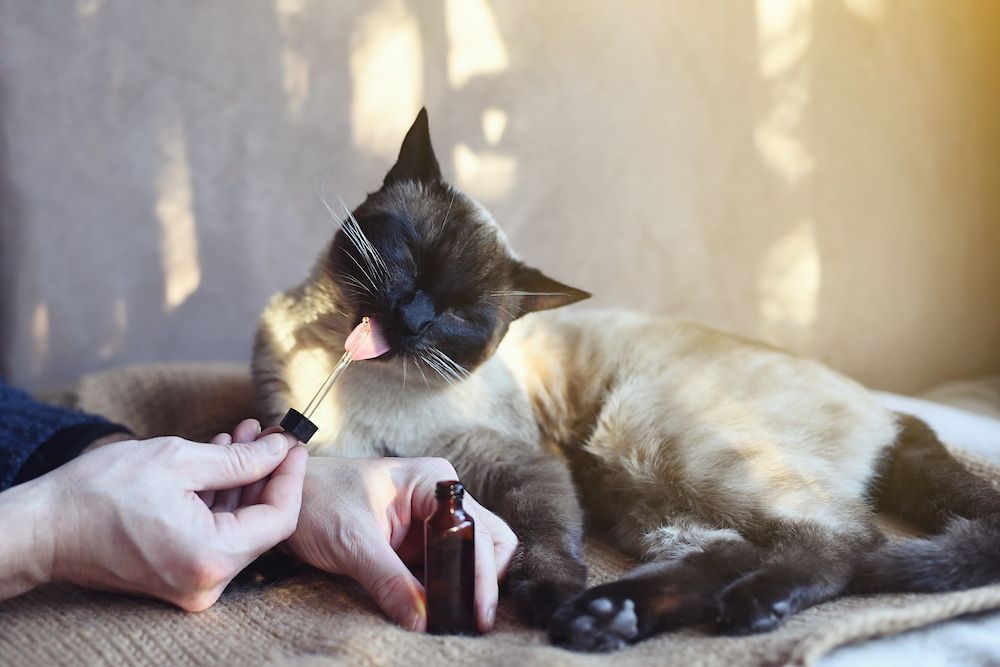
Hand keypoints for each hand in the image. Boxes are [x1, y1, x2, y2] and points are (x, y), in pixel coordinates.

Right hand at [25, 431, 306, 610]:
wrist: (44, 527)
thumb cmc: (102, 492)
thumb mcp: (180, 461)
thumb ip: (241, 459)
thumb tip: (280, 449)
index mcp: (212, 557)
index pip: (280, 518)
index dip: (291, 476)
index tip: (292, 443)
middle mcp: (207, 582)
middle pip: (261, 525)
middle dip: (265, 474)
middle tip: (264, 432)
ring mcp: (192, 584)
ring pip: (237, 527)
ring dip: (242, 481)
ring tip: (240, 435)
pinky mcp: (178, 576)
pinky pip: (214, 535)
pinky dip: (220, 500)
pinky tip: (218, 460)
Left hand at [285, 455, 517, 632]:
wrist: (282, 498)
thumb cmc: (315, 502)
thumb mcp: (352, 544)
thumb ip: (390, 582)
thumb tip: (423, 621)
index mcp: (434, 482)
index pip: (479, 531)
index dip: (480, 574)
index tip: (476, 613)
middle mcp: (441, 497)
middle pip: (489, 541)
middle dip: (483, 580)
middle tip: (470, 619)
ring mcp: (431, 520)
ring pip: (472, 556)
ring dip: (466, 587)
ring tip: (453, 619)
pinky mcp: (417, 542)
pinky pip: (446, 568)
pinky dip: (447, 590)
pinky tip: (437, 611)